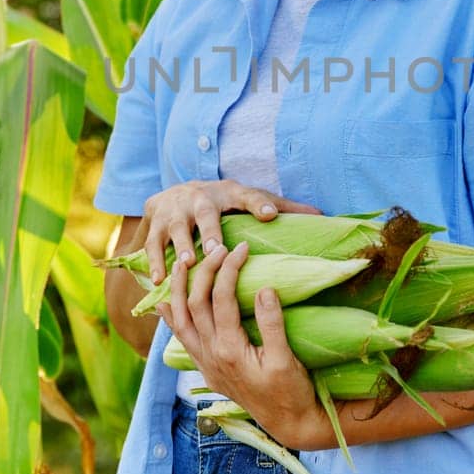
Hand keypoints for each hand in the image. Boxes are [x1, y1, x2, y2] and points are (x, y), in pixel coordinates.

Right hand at [139, 179, 321, 282]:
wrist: (174, 193)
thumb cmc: (223, 202)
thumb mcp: (248, 199)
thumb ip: (282, 207)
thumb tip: (321, 215)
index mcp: (228, 194)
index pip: (247, 196)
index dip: (258, 203)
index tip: (269, 214)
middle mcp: (200, 199)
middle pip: (205, 213)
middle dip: (210, 230)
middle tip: (217, 250)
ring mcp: (174, 211)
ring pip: (176, 228)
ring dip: (180, 245)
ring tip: (187, 264)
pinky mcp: (154, 224)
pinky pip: (152, 244)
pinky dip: (154, 261)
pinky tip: (159, 280)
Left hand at [162, 239, 320, 447]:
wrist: (289, 423)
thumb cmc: (291, 391)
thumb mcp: (287, 358)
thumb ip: (272, 324)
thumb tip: (265, 288)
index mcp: (229, 350)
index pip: (221, 298)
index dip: (229, 268)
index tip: (242, 247)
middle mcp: (210, 355)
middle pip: (195, 303)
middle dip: (203, 270)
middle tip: (218, 247)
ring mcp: (205, 363)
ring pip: (180, 319)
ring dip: (178, 289)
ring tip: (183, 263)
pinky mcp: (207, 368)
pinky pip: (182, 338)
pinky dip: (171, 317)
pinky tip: (164, 303)